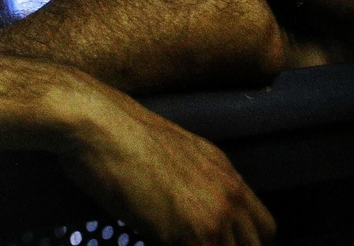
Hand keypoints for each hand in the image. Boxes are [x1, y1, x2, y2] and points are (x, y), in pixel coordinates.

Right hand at [61, 87, 273, 245]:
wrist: (96, 125)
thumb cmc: (111, 133)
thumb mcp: (166, 153)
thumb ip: (187, 182)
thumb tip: (180, 207)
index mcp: (225, 172)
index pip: (263, 227)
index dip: (242, 242)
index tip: (216, 243)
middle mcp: (230, 193)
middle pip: (259, 245)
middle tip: (198, 243)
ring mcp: (216, 215)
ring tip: (174, 242)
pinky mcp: (195, 234)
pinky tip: (157, 243)